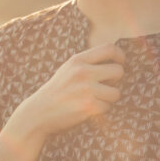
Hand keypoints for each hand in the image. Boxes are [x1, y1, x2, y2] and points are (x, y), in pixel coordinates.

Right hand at [10, 43, 125, 140]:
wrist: (39, 111)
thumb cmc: (57, 90)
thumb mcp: (68, 69)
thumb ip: (88, 62)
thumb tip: (115, 60)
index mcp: (77, 60)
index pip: (109, 49)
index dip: (120, 55)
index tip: (120, 63)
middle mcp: (82, 72)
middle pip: (118, 71)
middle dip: (116, 80)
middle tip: (106, 85)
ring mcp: (86, 89)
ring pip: (116, 92)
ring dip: (108, 98)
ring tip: (94, 98)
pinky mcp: (89, 106)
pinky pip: (107, 107)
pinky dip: (100, 110)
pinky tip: (87, 109)